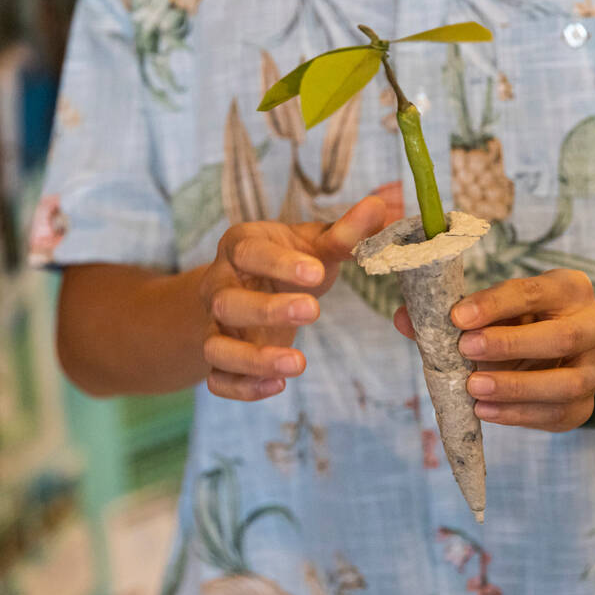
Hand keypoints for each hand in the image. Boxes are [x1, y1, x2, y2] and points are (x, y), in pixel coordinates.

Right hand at [200, 196, 385, 400]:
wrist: (250, 286)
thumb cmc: (289, 260)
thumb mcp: (314, 243)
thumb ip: (344, 233)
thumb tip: (379, 206)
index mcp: (240, 248)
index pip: (249, 253)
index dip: (279, 264)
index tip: (316, 272)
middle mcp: (219, 286)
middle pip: (227, 301)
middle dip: (267, 310)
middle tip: (313, 311)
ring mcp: (215, 325)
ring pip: (216, 347)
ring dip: (254, 359)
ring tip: (298, 363)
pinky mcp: (221, 358)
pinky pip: (218, 380)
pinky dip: (242, 388)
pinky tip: (278, 386)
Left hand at [394, 269, 594, 430]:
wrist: (564, 357)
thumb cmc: (521, 323)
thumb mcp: (495, 309)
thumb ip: (454, 313)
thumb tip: (404, 319)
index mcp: (570, 289)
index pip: (535, 292)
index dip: (496, 304)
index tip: (457, 315)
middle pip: (562, 337)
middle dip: (511, 344)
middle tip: (465, 350)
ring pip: (566, 383)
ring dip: (515, 387)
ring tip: (473, 388)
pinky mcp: (585, 406)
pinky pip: (556, 414)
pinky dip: (517, 415)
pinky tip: (484, 411)